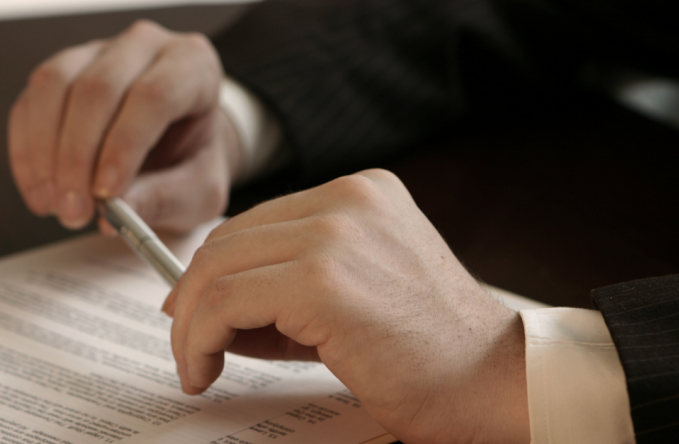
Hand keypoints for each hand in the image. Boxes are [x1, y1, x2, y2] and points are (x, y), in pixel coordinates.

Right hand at [8, 20, 241, 232]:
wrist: (181, 147)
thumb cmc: (194, 162)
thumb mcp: (199, 191)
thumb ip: (165, 199)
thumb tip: (119, 214)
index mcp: (192, 67)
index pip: (153, 95)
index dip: (124, 146)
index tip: (107, 193)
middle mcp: (145, 47)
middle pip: (98, 88)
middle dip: (78, 158)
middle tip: (75, 212)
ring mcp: (98, 52)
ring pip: (54, 86)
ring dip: (46, 154)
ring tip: (55, 205)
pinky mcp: (62, 70)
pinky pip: (30, 104)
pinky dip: (28, 154)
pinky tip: (40, 192)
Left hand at [163, 170, 529, 442]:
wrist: (491, 380)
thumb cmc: (430, 349)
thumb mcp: (354, 296)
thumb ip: (288, 287)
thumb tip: (207, 304)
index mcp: (362, 194)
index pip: (258, 222)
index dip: (215, 268)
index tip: (193, 308)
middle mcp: (349, 199)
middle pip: (229, 239)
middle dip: (194, 297)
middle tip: (187, 344)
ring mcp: (337, 234)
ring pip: (218, 267)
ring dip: (192, 323)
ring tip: (196, 364)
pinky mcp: (323, 280)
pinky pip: (227, 302)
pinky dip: (200, 338)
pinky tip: (205, 368)